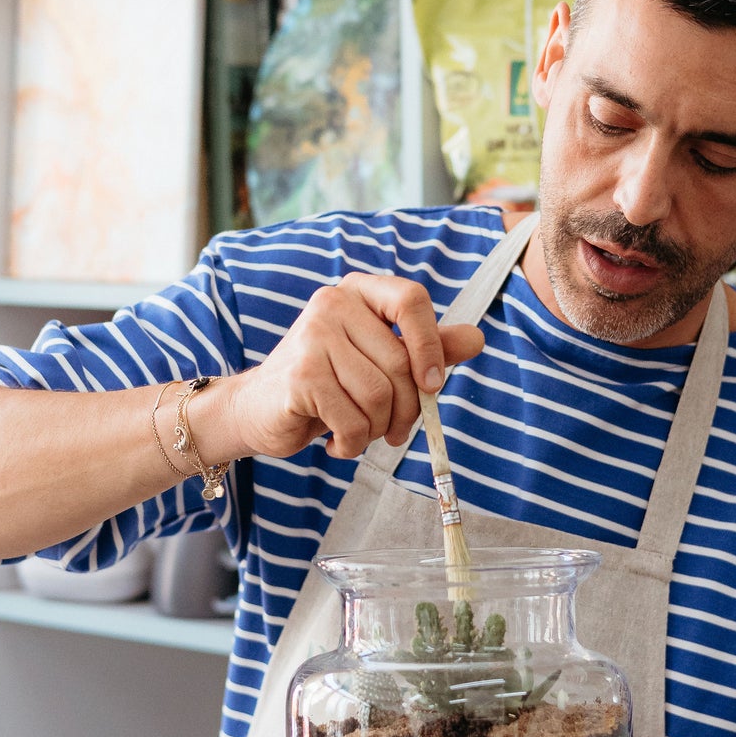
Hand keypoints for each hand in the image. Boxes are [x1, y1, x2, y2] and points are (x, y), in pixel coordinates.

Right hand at [212, 275, 483, 462]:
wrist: (260, 409)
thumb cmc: (327, 384)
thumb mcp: (378, 362)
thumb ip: (425, 349)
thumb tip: (476, 339)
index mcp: (358, 292)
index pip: (411, 299)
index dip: (431, 345)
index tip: (433, 385)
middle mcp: (333, 303)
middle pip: (400, 363)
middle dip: (405, 410)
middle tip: (392, 430)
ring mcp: (313, 336)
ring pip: (379, 396)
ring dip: (376, 430)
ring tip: (357, 432)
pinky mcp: (300, 375)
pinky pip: (353, 420)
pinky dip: (352, 443)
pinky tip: (336, 442)